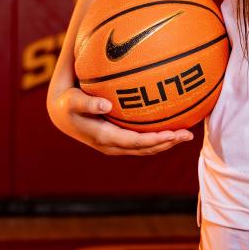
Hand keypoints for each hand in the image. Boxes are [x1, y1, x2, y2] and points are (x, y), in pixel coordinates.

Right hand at [47, 86, 193, 155]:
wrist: (60, 113)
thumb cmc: (67, 102)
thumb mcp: (72, 101)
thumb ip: (87, 103)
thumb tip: (107, 105)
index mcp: (104, 138)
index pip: (135, 143)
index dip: (155, 140)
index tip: (173, 134)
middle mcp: (112, 145)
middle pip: (145, 149)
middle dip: (167, 143)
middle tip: (188, 135)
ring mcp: (115, 144)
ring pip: (145, 148)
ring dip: (165, 142)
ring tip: (185, 134)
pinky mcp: (117, 139)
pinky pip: (141, 141)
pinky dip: (157, 136)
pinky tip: (170, 125)